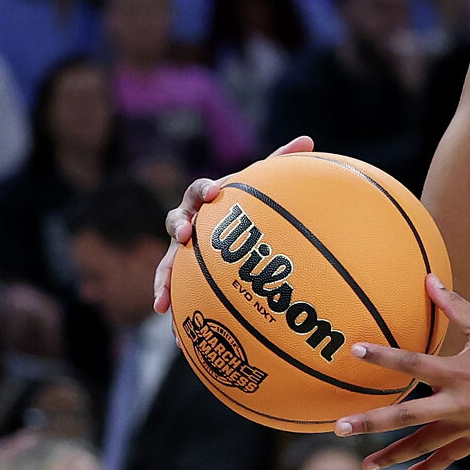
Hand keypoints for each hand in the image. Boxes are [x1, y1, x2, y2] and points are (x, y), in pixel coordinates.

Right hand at [153, 136, 313, 313]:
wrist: (234, 229)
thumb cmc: (249, 204)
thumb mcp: (263, 185)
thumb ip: (282, 162)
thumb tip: (307, 138)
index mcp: (206, 200)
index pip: (198, 190)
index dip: (203, 189)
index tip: (214, 191)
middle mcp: (190, 223)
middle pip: (175, 221)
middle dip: (177, 227)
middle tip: (184, 236)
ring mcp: (183, 250)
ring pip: (168, 262)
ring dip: (163, 279)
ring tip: (161, 300)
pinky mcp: (184, 274)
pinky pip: (176, 290)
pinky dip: (173, 304)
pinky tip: (173, 330)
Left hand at [336, 276, 469, 469]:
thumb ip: (454, 306)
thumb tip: (429, 278)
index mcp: (458, 372)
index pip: (412, 364)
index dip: (382, 356)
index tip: (354, 350)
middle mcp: (457, 403)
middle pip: (405, 416)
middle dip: (370, 422)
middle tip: (339, 427)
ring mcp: (466, 426)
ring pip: (421, 444)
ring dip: (392, 455)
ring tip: (366, 464)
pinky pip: (447, 457)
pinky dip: (428, 466)